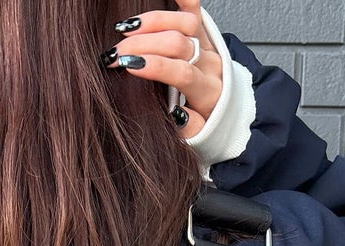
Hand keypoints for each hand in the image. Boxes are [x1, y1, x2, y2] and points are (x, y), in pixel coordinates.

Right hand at [101, 0, 222, 137]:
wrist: (230, 108)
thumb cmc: (208, 121)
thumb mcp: (201, 134)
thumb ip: (190, 128)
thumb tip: (177, 113)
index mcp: (207, 91)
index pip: (181, 72)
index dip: (155, 66)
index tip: (128, 66)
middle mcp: (209, 63)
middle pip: (177, 44)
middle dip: (143, 45)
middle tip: (115, 53)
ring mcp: (207, 45)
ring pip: (185, 23)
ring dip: (154, 22)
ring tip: (126, 27)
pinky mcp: (204, 33)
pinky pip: (195, 10)